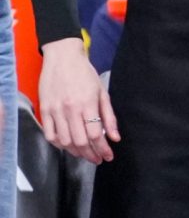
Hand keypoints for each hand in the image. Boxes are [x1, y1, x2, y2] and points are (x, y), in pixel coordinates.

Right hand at [37, 38, 118, 163]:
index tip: (108, 156)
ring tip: (85, 155)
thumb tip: (115, 138)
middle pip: (80, 141)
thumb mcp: (102, 92)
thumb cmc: (85, 74)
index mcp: (87, 104)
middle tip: (98, 159)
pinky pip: (50, 135)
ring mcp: (55, 111)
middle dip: (91, 154)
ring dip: (76, 152)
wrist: (62, 58)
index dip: (103, 149)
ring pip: (64, 141)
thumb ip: (109, 116)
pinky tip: (68, 146)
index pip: (95, 134)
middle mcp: (70, 110)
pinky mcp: (44, 111)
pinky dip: (59, 145)